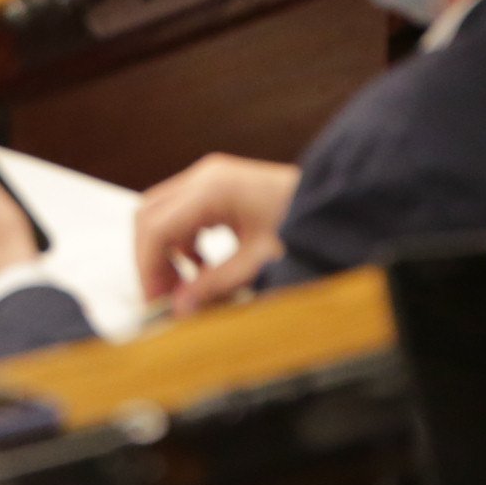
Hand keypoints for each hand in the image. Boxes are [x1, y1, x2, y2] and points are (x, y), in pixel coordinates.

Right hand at [129, 152, 296, 308]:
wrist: (337, 202)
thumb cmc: (305, 223)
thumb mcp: (261, 260)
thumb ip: (217, 284)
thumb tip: (180, 308)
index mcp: (212, 188)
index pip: (156, 226)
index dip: (148, 267)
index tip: (156, 301)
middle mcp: (204, 175)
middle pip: (150, 215)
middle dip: (150, 258)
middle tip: (162, 296)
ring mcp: (209, 177)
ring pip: (162, 213)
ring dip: (165, 250)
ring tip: (185, 285)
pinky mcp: (217, 186)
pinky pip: (181, 212)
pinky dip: (182, 241)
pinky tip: (201, 266)